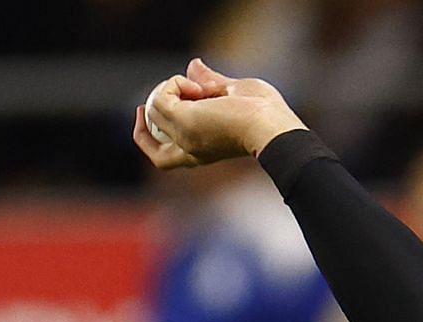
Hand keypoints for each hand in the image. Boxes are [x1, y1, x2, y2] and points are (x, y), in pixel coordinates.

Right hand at [132, 57, 307, 169]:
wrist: (273, 128)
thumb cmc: (266, 115)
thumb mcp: (235, 93)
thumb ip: (211, 82)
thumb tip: (192, 65)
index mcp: (202, 151)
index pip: (164, 155)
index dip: (149, 134)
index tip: (149, 108)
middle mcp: (189, 152)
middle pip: (152, 144)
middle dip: (153, 110)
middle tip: (172, 88)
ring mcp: (184, 139)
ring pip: (154, 113)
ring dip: (169, 90)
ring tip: (198, 87)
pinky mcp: (184, 123)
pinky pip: (160, 99)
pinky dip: (172, 85)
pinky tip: (197, 87)